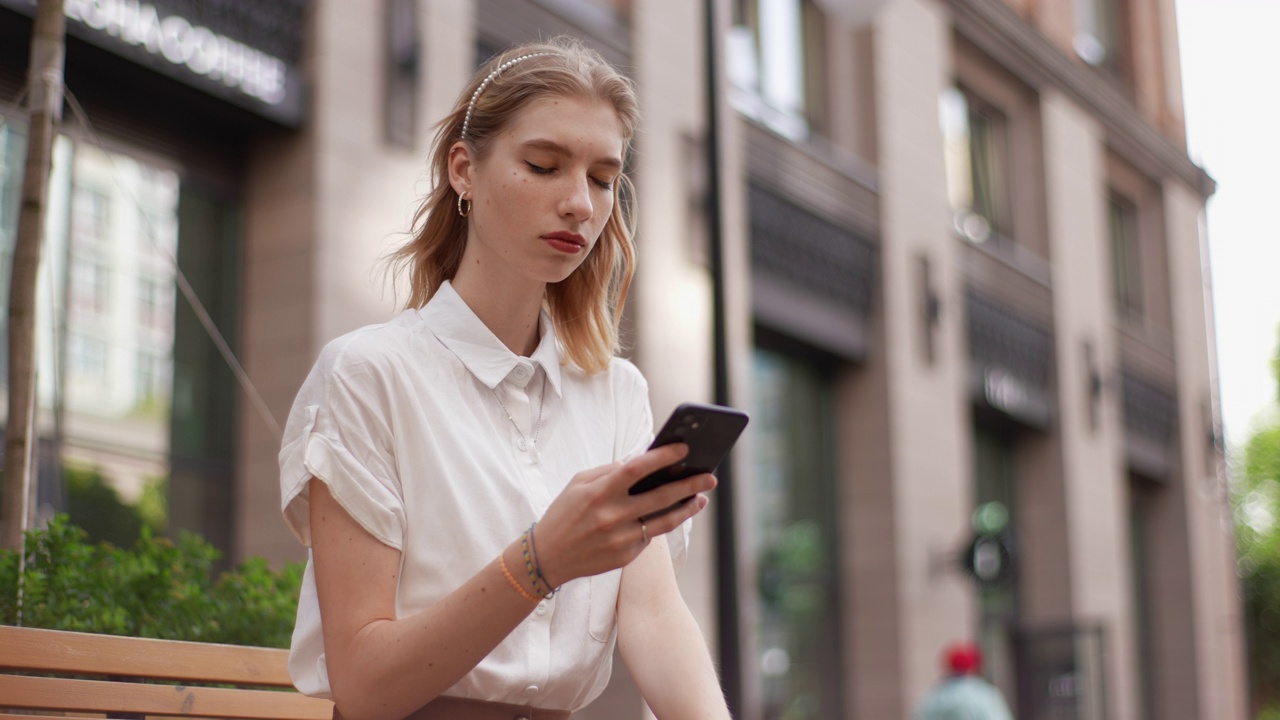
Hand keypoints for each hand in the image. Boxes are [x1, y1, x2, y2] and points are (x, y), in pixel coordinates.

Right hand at [532, 443, 715, 587]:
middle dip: (689, 484)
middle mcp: (612, 515)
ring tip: (701, 498)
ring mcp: (620, 538)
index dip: (663, 456)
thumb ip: (609, 471)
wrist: (547, 557)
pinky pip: (649, 537)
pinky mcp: (625, 556)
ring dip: (687, 509)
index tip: (684, 447)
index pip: (638, 468)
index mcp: (599, 492)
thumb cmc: (564, 513)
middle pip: (661, 496)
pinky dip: (661, 524)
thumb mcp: (578, 483)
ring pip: (664, 522)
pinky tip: (674, 514)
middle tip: (710, 476)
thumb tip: (640, 462)